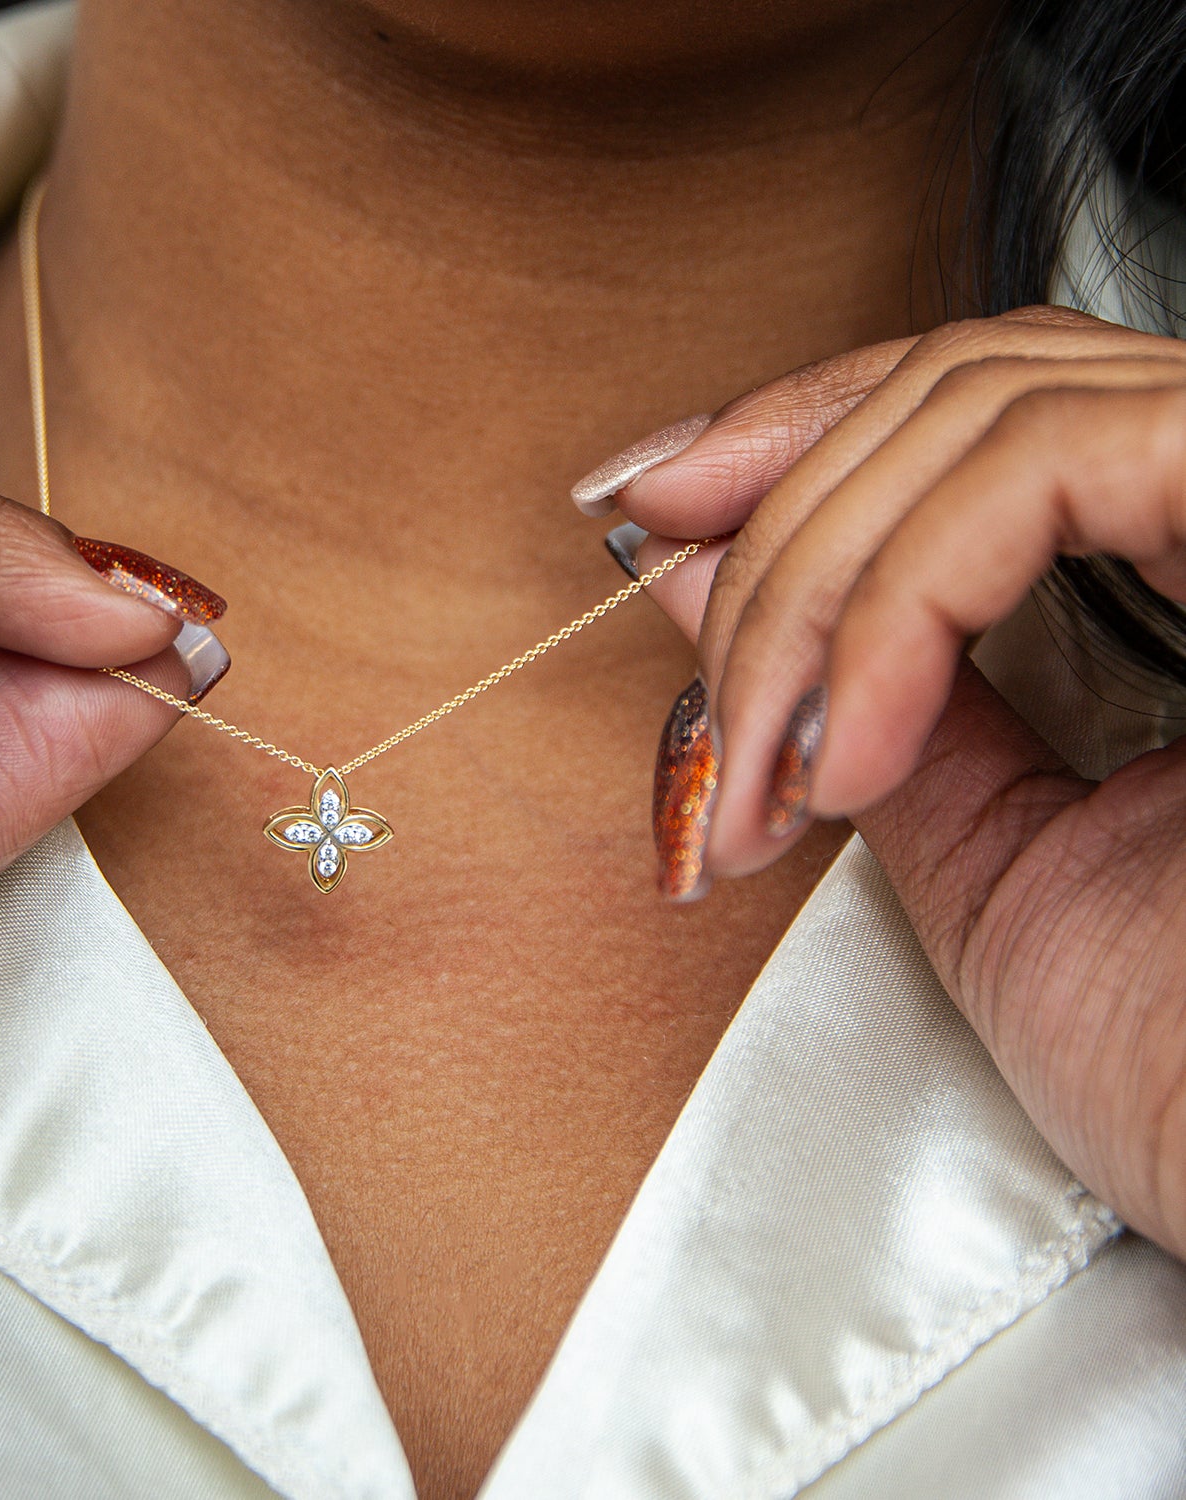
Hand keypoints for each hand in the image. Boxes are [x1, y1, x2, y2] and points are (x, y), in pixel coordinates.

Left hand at [608, 306, 1185, 1259]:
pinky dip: (897, 608)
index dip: (794, 432)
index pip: (973, 402)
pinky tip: (847, 757)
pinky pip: (1047, 470)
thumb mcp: (981, 849)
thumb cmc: (1178, 1061)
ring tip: (758, 774)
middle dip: (773, 542)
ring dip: (808, 593)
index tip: (652, 505)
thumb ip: (858, 687)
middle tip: (698, 710)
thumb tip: (699, 565)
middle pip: (956, 389)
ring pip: (984, 409)